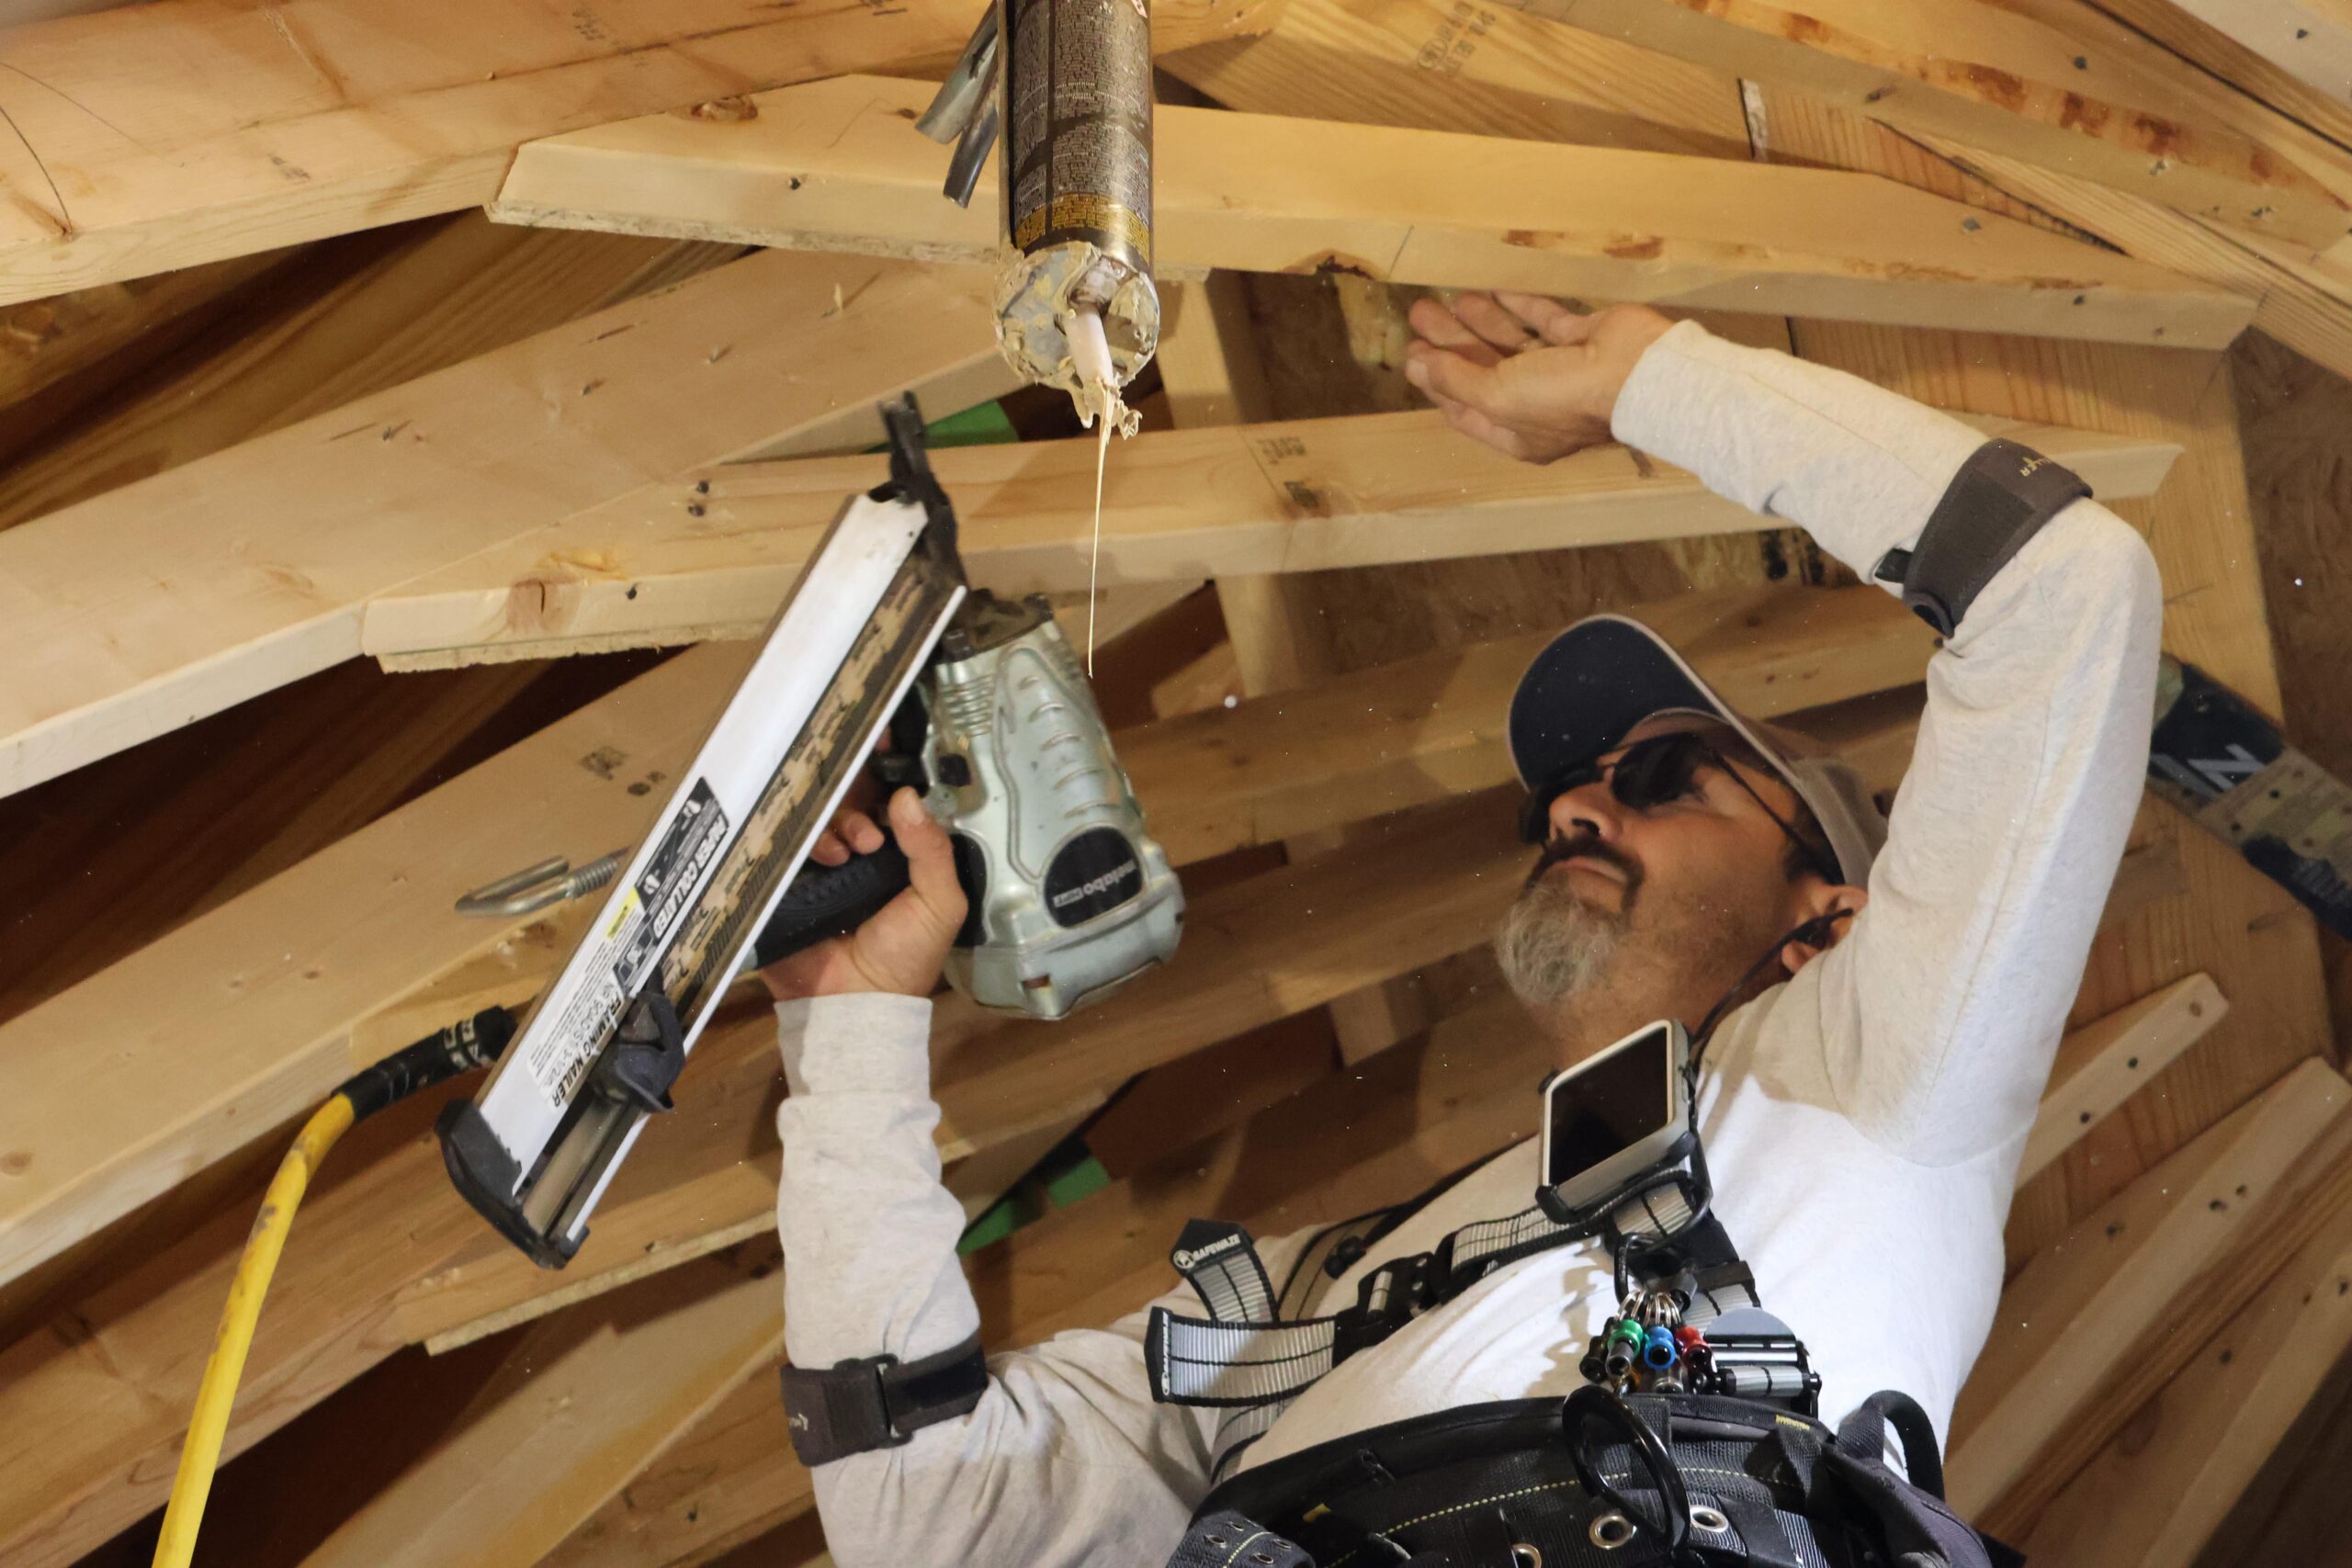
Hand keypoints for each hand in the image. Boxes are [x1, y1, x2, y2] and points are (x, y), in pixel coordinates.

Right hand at [759, 788, 968, 1001]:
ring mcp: (816, 872)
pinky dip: (793, 845)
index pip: (882, 810)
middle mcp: (853, 860)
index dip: (882, 798)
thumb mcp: (939, 903)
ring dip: (828, 832)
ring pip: (813, 827)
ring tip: (839, 857)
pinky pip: (781, 851)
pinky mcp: (784, 885)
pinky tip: (812, 860)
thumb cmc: (905, 955)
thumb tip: (908, 795)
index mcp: (893, 860)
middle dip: (855, 817)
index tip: (887, 801)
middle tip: (867, 841)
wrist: (854, 1003)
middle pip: (844, 812)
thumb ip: (933, 850)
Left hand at [1404, 293, 1673, 463]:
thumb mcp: (1498, 396)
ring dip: (1482, 321)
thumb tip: (1415, 367)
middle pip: (1484, 371)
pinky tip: (1496, 287)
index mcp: (1517, 432)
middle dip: (1451, 344)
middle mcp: (1538, 405)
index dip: (1436, 382)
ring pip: (1512, 344)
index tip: (1411, 353)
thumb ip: (1457, 380)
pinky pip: (1545, 320)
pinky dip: (1520, 305)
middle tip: (1422, 312)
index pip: (1465, 408)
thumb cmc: (1562, 397)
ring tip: (1451, 296)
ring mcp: (1563, 370)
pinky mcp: (1582, 337)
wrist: (1635, 373)